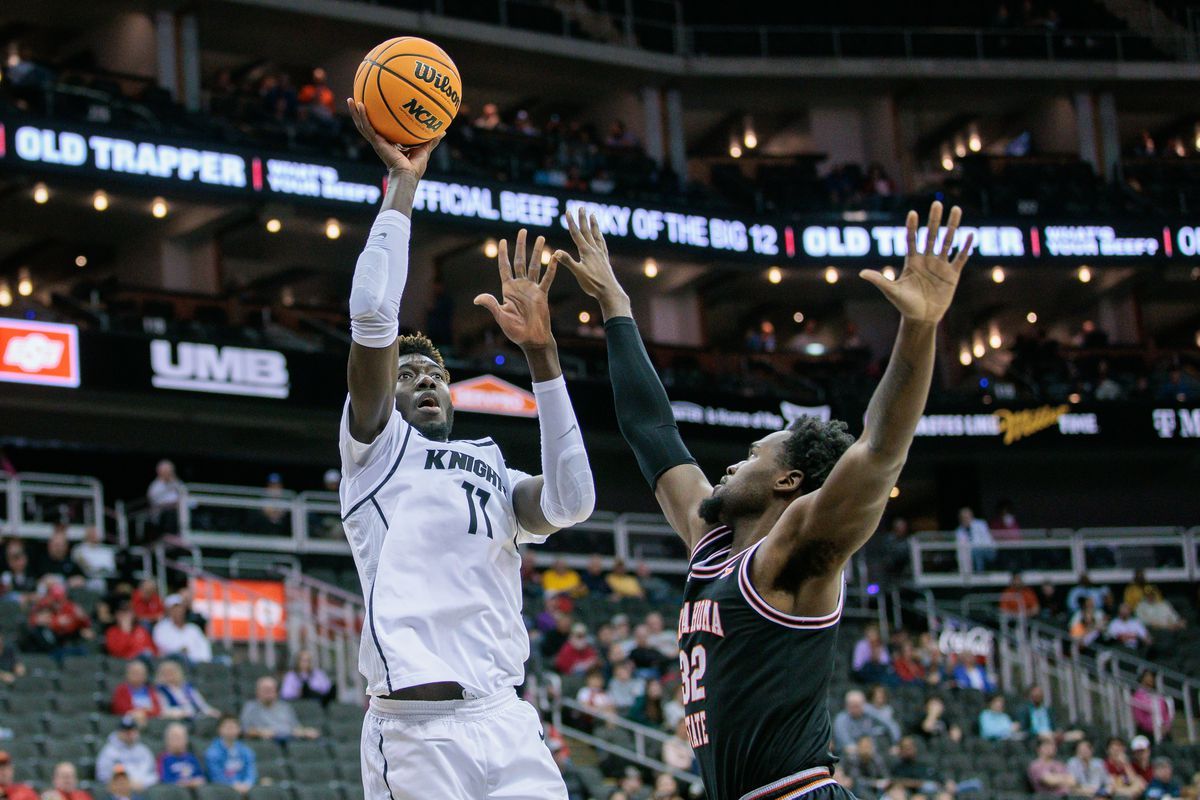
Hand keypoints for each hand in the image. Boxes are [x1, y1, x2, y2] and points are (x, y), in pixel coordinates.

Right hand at [346, 98, 442, 178]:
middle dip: (361, 113)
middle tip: (356, 99)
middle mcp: (380, 141)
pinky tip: (359, 104)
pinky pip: (367, 127)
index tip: (373, 108)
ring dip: (355, 112)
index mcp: (389, 143)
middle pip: (368, 124)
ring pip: (362, 125)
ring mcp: (376, 142)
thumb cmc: (415, 167)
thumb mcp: (425, 148)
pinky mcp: (376, 142)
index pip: (380, 128)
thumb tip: (443, 131)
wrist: (408, 175)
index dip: (376, 119)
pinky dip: (362, 116)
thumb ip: (432, 139)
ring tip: (350, 100)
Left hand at [475, 229, 557, 351]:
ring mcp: (532, 289)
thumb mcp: (501, 316)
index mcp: (508, 289)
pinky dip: (551, 269)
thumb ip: (491, 305)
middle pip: (520, 261)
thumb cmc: (515, 331)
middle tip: (523, 231)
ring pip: (534, 266)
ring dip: (537, 252)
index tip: (502, 241)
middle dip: (521, 246)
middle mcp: (520, 286)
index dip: (503, 254)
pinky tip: (555, 257)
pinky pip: (547, 279)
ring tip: (540, 238)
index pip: (505, 267)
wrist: (532, 339)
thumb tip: (477, 299)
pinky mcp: (543, 294)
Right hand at [554, 208, 629, 316]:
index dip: (572, 222)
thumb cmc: (593, 284)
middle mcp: (594, 250)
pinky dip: (600, 237)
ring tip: (593, 215)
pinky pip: (602, 243)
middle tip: (582, 207)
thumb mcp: (578, 273)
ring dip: (594, 224)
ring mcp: (600, 254)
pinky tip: (600, 236)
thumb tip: (556, 252)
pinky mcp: (605, 259)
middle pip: (587, 231)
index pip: (577, 234)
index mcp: (586, 252)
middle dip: (583, 219)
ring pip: (596, 235)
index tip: (568, 211)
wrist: (609, 291)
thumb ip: (568, 262)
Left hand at [860, 201, 972, 324]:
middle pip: (931, 235)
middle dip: (934, 220)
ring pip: (947, 242)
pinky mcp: (952, 274)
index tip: (912, 213)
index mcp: (912, 262)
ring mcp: (940, 266)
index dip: (912, 227)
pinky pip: (960, 258)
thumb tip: (861, 274)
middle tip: (937, 203)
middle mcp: (927, 260)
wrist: (921, 318)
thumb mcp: (892, 291)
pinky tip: (970, 234)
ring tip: (956, 210)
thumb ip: (880, 280)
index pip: (911, 240)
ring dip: (952, 227)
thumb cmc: (904, 305)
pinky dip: (965, 247)